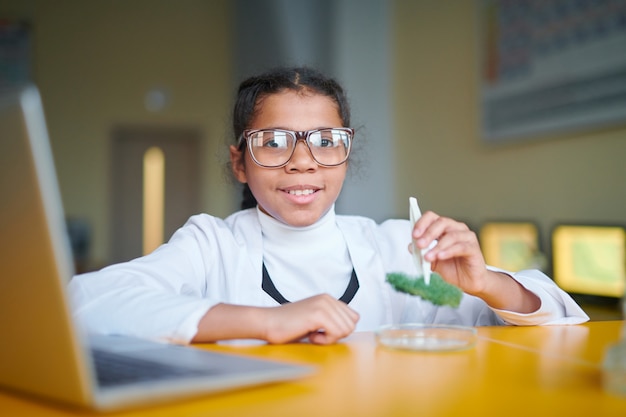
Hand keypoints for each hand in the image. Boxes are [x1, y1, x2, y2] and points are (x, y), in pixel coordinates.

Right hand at [263, 294, 359, 344]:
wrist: (268, 323)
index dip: (340, 329)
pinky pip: (336, 334)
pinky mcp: (318, 314)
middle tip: (318, 334)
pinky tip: (311, 336)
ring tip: (313, 334)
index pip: (353, 317)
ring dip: (330, 338)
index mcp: (328, 299)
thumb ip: (332, 319)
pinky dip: (324, 341)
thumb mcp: (315, 319)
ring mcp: (323, 305)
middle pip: (352, 324)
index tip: (324, 331)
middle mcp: (327, 299)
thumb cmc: (288, 325)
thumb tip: (349, 327)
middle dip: (337, 335)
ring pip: (345, 330)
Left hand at [410, 211, 540, 312]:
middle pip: (441, 222)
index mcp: (444, 228)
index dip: (422, 223)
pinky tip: (440, 257)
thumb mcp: (432, 261)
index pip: (432, 217)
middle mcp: (456, 228)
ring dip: (437, 246)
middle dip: (428, 234)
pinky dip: (448, 251)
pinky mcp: (474, 248)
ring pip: (451, 235)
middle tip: (419, 245)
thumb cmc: (452, 269)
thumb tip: (411, 246)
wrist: (468, 282)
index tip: (414, 234)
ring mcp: (467, 237)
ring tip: (428, 257)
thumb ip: (422, 253)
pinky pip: (461, 247)